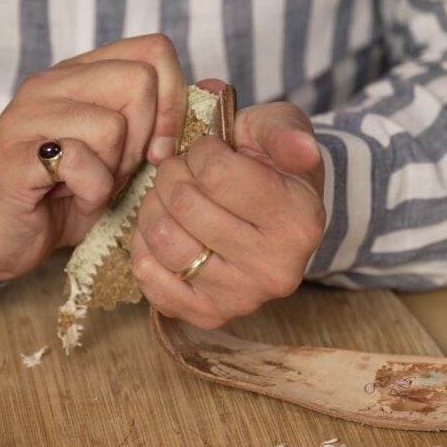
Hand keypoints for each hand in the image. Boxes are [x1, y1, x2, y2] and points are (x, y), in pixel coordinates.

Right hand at [0, 34, 186, 280]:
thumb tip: (217, 92)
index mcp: (82, 72)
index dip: (173, 100)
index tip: (160, 146)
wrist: (4, 237)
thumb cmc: (69, 195)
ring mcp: (28, 115)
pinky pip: (81, 163)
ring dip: (113, 172)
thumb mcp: (125, 154)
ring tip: (88, 185)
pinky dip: (90, 193)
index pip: (154, 50)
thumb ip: (158, 122)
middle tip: (117, 169)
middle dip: (143, 139)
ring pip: (113, 126)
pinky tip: (70, 199)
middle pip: (139, 82)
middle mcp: (51, 82)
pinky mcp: (14, 155)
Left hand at [131, 92, 326, 328]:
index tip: (210, 151)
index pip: (215, 174)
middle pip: (185, 206)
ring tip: (170, 198)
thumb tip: (300, 149)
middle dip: (173, 176)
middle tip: (184, 172)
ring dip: (154, 207)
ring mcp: (242, 298)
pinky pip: (151, 278)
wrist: (275, 217)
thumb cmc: (272, 166)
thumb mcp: (281, 132)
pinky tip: (166, 229)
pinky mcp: (209, 315)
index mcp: (299, 220)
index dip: (200, 152)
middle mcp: (276, 269)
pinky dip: (146, 247)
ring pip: (164, 241)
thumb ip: (285, 131)